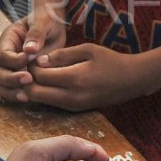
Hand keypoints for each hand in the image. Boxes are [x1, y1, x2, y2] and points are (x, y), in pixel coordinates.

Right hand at [0, 10, 66, 102]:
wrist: (54, 25)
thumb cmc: (46, 20)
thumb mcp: (43, 21)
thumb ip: (36, 33)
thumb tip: (29, 49)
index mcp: (8, 40)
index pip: (3, 55)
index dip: (14, 61)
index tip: (28, 60)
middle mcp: (6, 55)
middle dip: (11, 79)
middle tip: (29, 80)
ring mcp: (11, 67)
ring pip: (1, 84)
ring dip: (11, 92)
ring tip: (28, 96)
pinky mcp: (19, 75)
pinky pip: (10, 88)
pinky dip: (11, 96)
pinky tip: (19, 100)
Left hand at [22, 43, 141, 110]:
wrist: (132, 81)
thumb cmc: (111, 61)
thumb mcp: (87, 50)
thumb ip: (62, 55)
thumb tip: (39, 61)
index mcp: (74, 78)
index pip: (39, 76)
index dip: (30, 66)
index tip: (30, 56)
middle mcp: (71, 96)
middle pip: (35, 94)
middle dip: (27, 81)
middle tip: (29, 68)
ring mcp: (73, 106)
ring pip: (42, 101)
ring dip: (35, 89)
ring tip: (38, 73)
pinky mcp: (76, 110)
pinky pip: (53, 104)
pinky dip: (45, 94)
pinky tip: (48, 82)